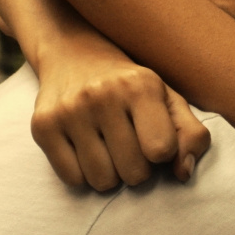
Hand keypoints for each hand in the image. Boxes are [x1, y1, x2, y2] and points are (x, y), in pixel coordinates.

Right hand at [31, 45, 210, 191]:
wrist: (74, 53)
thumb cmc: (131, 86)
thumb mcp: (168, 98)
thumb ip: (191, 135)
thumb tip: (183, 173)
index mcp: (140, 85)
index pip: (161, 150)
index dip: (162, 153)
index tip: (153, 137)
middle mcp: (102, 95)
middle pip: (134, 173)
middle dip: (137, 168)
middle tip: (129, 145)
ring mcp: (69, 110)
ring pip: (102, 181)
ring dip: (110, 174)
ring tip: (107, 147)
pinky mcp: (43, 125)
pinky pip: (72, 179)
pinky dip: (83, 174)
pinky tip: (85, 149)